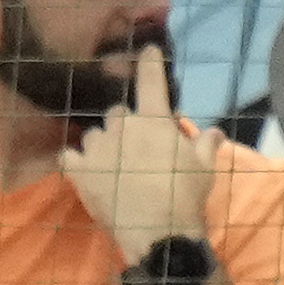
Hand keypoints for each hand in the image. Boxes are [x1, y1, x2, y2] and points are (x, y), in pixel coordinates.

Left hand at [60, 45, 213, 260]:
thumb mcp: (205, 169)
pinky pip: (70, 156)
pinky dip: (77, 161)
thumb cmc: (186, 197)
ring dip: (103, 144)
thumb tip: (214, 133)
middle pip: (118, 112)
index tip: (147, 50)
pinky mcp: (79, 170)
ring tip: (113, 165)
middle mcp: (123, 127)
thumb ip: (206, 145)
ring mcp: (97, 148)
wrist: (158, 233)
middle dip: (127, 126)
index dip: (149, 64)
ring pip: (95, 134)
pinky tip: (85, 170)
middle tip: (137, 147)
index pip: (151, 82)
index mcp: (154, 122)